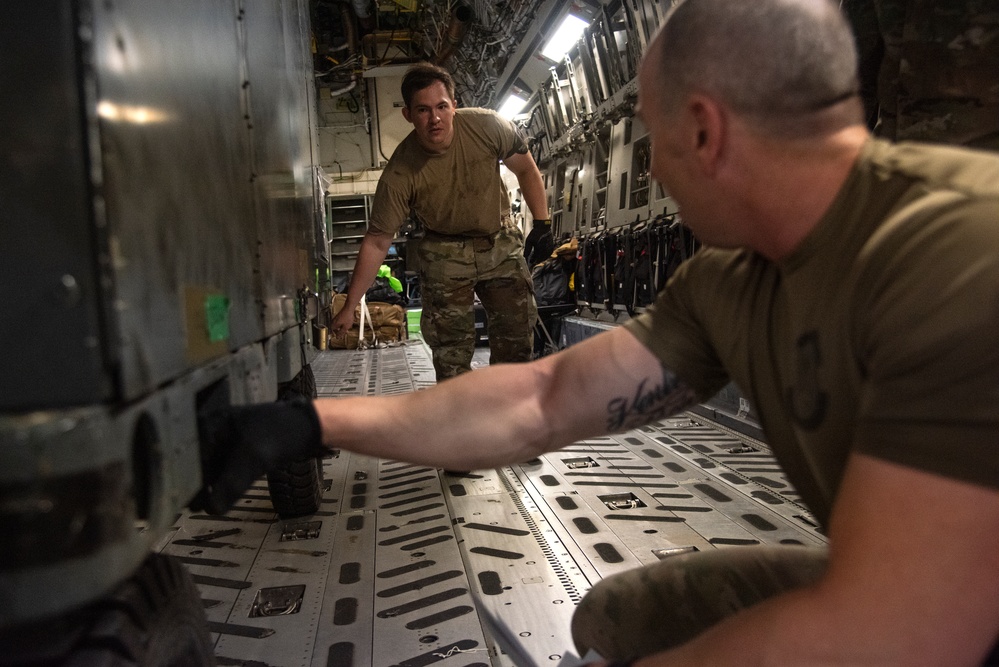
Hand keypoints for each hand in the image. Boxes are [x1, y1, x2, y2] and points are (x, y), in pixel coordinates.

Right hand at [192, 396, 325, 514]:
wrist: (311, 427)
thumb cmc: (283, 433)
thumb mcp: (254, 459)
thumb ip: (231, 484)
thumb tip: (212, 509)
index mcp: (215, 422)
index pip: (191, 452)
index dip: (184, 476)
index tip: (181, 497)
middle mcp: (218, 427)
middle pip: (198, 458)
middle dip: (195, 482)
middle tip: (188, 505)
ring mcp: (230, 436)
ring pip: (211, 463)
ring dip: (207, 483)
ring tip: (198, 505)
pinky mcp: (241, 446)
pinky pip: (225, 465)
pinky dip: (220, 480)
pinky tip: (216, 495)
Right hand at [331, 303, 355, 335]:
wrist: (349, 308)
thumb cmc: (347, 316)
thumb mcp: (345, 327)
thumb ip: (341, 333)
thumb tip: (338, 337)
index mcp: (334, 324)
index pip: (332, 332)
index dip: (337, 335)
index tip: (340, 336)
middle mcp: (334, 321)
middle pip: (335, 329)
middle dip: (339, 331)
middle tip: (343, 333)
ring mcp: (336, 318)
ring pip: (337, 325)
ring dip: (341, 328)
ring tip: (346, 329)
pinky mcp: (339, 316)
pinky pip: (339, 322)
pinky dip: (342, 324)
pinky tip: (346, 324)